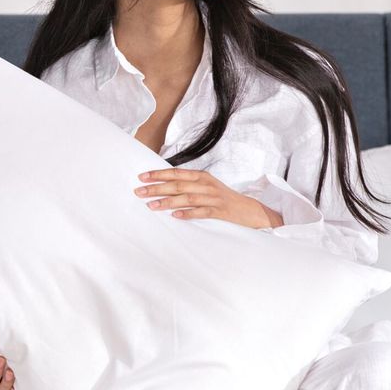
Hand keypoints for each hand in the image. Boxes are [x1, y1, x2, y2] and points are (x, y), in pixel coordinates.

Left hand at [133, 167, 282, 228]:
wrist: (251, 210)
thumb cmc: (224, 199)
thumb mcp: (207, 187)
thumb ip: (189, 185)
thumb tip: (165, 186)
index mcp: (202, 177)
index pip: (176, 173)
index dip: (159, 174)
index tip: (142, 177)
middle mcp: (207, 184)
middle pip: (178, 185)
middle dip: (157, 188)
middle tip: (139, 192)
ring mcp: (214, 197)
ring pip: (187, 197)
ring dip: (168, 201)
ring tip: (152, 205)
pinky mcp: (221, 211)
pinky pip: (202, 212)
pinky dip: (188, 213)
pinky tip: (175, 216)